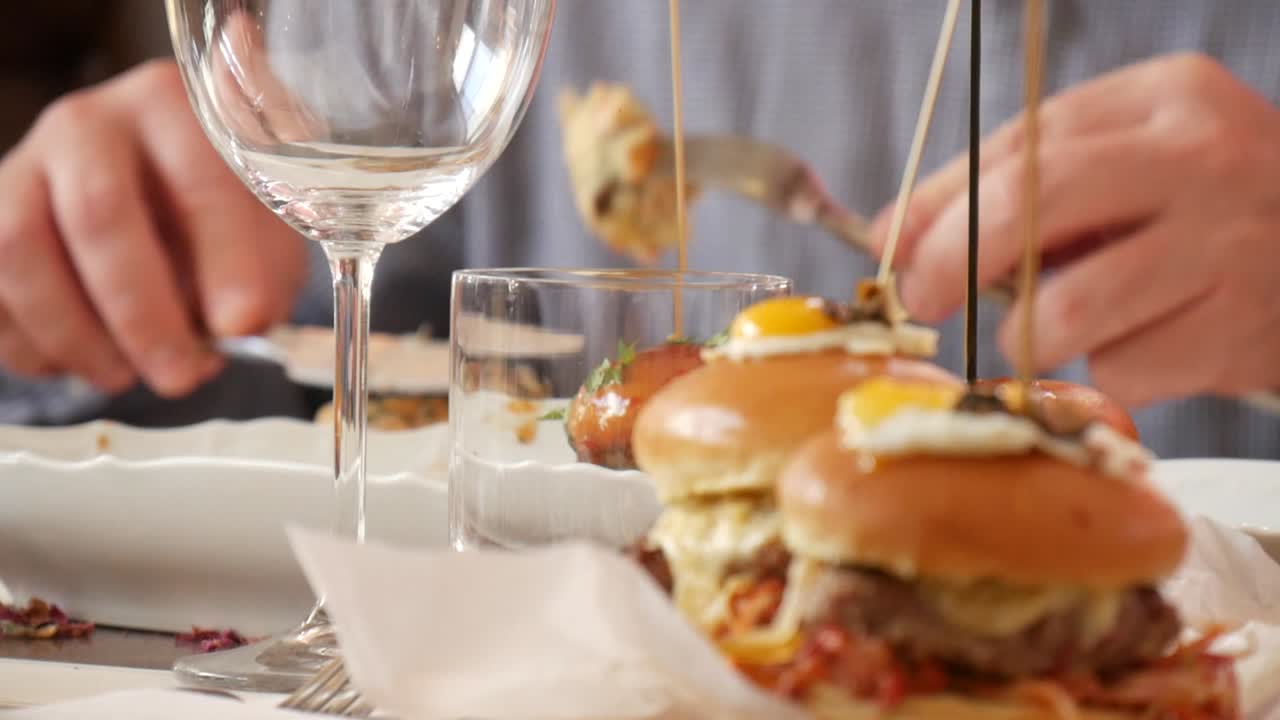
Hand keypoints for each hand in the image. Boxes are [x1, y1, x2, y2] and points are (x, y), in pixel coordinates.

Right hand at [0, 60, 305, 397]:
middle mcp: (89, 124)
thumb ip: (259, 277)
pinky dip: (29, 344)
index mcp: (173, 109)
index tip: (243, 324)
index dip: (224, 259)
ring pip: (20, 249)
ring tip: (125, 374)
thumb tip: (241, 324)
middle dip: (141, 313)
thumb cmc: (218, 220)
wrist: (158, 203)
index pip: (196, 179)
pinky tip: (78, 362)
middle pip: (97, 213)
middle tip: (179, 375)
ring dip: (75, 334)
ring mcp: (24, 166)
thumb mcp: (262, 239)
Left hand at [872, 53, 1279, 407]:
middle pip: (1031, 202)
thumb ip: (1026, 183)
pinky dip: (1111, 369)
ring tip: (1051, 330)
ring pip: (1066, 310)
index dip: (938, 204)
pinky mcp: (1238, 329)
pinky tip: (1148, 342)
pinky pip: (1122, 367)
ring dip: (1030, 336)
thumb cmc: (1207, 216)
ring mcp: (1227, 244)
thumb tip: (900, 231)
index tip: (895, 250)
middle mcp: (1201, 158)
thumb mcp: (1135, 167)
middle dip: (952, 261)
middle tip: (924, 301)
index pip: (1020, 144)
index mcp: (1166, 97)